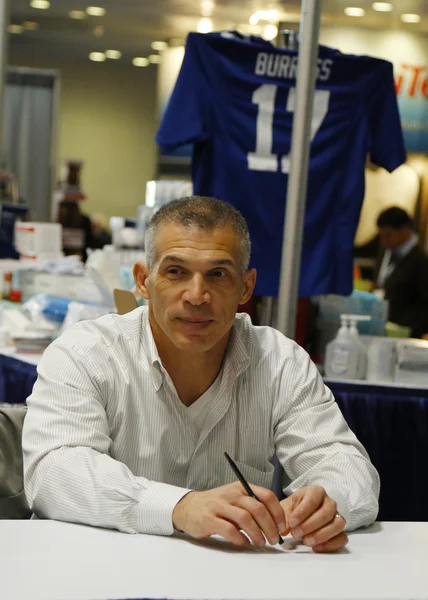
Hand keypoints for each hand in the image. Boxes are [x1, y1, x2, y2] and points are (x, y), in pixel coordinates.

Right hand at [172, 482, 286, 547]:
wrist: (188, 507)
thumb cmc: (216, 506)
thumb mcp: (234, 499)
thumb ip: (251, 506)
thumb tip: (274, 523)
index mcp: (241, 487)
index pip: (266, 496)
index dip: (277, 512)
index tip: (281, 526)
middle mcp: (231, 494)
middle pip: (258, 508)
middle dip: (270, 527)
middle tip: (274, 539)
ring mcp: (219, 505)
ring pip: (245, 518)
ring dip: (257, 534)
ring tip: (260, 543)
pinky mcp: (209, 519)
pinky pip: (230, 530)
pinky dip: (240, 539)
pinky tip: (244, 543)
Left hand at [280, 486, 347, 552]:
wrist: (301, 514)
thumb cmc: (294, 508)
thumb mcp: (287, 507)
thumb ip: (284, 517)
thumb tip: (284, 530)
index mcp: (316, 492)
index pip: (313, 499)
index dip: (302, 512)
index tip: (292, 523)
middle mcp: (329, 502)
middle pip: (327, 513)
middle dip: (310, 525)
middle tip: (296, 534)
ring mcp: (337, 516)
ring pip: (338, 525)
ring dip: (322, 535)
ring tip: (306, 542)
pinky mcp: (340, 531)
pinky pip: (342, 538)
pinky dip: (330, 545)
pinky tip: (316, 548)